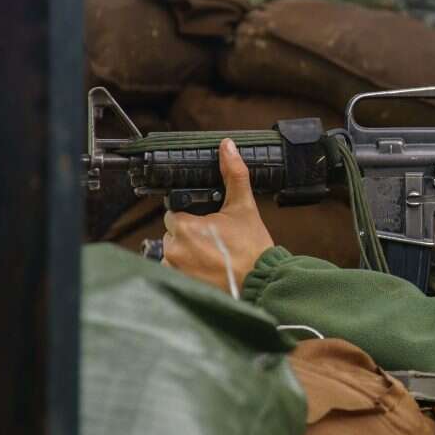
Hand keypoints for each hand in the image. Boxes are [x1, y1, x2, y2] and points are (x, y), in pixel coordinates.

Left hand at [163, 138, 274, 295]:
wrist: (262, 283)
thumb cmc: (253, 249)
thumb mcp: (244, 207)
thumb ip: (233, 175)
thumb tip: (227, 147)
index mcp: (184, 226)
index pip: (174, 214)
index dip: (191, 217)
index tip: (207, 225)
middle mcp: (173, 249)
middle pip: (173, 235)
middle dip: (189, 237)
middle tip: (214, 242)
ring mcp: (175, 270)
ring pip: (173, 255)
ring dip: (187, 255)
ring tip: (212, 258)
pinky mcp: (180, 286)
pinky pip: (176, 274)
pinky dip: (189, 272)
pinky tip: (208, 271)